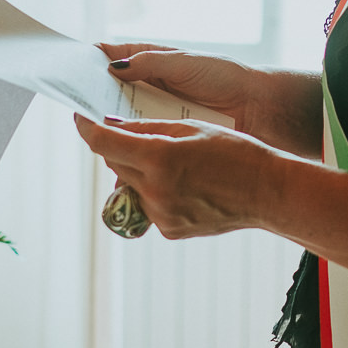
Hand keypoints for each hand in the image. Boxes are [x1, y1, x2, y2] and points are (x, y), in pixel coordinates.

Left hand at [75, 112, 293, 238]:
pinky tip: (186, 185)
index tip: (80, 118)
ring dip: (139, 170)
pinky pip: (148, 205)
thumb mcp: (191, 128)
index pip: (104, 142)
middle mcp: (154, 190)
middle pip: (114, 163)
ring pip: (130, 185)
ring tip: (174, 163)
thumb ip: (148, 129)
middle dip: (118, 146)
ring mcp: (160, 214)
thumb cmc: (235, 152)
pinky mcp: (168, 229)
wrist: (266, 192)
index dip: (86, 127)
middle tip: (133, 134)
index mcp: (159, 158)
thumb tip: (113, 127)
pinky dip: (156, 191)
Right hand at [99, 43, 320, 156]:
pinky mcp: (167, 139)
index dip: (90, 64)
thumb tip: (113, 66)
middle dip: (95, 104)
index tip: (67, 69)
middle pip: (110, 97)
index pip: (112, 60)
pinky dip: (130, 154)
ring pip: (122, 124)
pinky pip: (141, 146)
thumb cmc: (225, 78)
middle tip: (79, 112)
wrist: (259, 109)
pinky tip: (119, 164)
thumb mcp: (185, 63)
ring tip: (96, 137)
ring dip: (110, 132)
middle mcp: (150, 89)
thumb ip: (150, 62)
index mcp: (152, 63)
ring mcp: (157, 115)